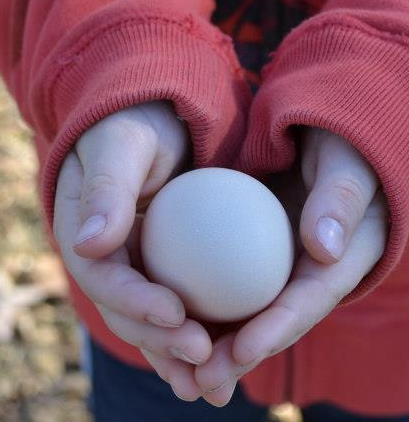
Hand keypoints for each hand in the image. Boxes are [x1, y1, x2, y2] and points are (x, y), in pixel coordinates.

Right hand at [54, 102, 210, 399]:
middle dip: (161, 341)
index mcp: (85, 232)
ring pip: (153, 318)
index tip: (176, 315)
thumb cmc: (136, 125)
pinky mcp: (164, 265)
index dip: (135, 302)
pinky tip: (224, 353)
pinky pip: (179, 302)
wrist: (155, 120)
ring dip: (179, 354)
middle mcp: (107, 257)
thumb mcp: (122, 144)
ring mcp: (136, 264)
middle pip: (127, 310)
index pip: (103, 277)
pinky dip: (196, 332)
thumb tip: (88, 242)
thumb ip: (106, 189)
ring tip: (213, 383)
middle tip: (204, 359)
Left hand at [194, 127, 388, 405]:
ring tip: (178, 369)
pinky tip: (168, 318)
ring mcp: (281, 265)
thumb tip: (325, 248)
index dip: (277, 328)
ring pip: (247, 310)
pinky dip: (202, 304)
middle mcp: (310, 273)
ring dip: (214, 343)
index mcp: (343, 260)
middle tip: (201, 380)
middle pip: (274, 320)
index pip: (309, 300)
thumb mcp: (347, 163)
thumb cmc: (340, 148)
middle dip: (239, 355)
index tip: (241, 349)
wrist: (321, 141)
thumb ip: (340, 198)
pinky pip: (226, 282)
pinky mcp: (254, 253)